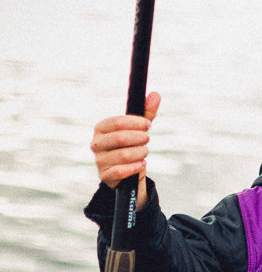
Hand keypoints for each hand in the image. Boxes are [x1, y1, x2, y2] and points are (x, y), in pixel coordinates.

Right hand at [90, 92, 160, 210]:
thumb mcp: (138, 130)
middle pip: (120, 138)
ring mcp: (99, 161)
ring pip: (123, 155)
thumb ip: (146, 114)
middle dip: (139, 138)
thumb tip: (156, 95)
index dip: (135, 123)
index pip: (116, 122)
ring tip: (144, 152)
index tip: (148, 125)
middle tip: (147, 139)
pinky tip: (142, 164)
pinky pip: (120, 171)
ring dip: (140, 153)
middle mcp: (96, 144)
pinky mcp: (105, 176)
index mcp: (101, 129)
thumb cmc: (131, 146)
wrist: (126, 173)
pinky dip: (135, 167)